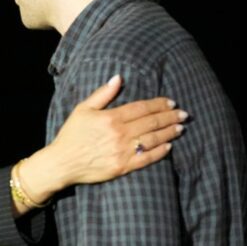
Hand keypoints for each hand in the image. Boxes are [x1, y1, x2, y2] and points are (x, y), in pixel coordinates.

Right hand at [16, 75, 185, 208]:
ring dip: (169, 133)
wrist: (62, 163)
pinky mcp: (123, 167)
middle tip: (184, 114)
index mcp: (111, 118)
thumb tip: (119, 78)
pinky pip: (147, 159)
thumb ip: (103, 94)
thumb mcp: (83, 109)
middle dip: (170, 117)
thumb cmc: (71, 134)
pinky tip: (169, 147)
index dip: (159, 104)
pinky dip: (160, 152)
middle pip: (151, 123)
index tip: (171, 102)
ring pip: (153, 140)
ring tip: (180, 128)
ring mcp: (123, 152)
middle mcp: (120, 134)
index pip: (142, 108)